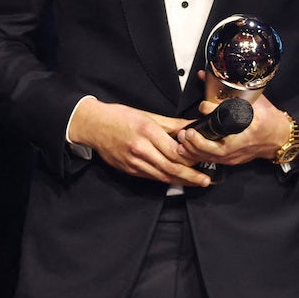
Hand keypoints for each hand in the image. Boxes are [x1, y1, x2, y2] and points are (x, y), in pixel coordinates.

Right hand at [68, 98, 210, 187]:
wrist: (93, 125)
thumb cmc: (119, 117)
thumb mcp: (148, 115)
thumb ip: (172, 124)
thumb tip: (191, 127)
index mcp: (147, 132)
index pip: (174, 151)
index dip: (190, 158)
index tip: (203, 159)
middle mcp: (140, 149)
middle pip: (170, 167)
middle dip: (190, 176)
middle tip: (205, 179)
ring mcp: (133, 162)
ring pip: (161, 176)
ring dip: (180, 181)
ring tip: (195, 182)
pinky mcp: (129, 169)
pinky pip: (151, 177)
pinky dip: (165, 179)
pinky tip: (176, 179)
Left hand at [176, 92, 292, 166]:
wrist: (278, 137)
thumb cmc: (268, 118)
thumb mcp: (255, 99)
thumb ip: (231, 89)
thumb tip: (203, 75)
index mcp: (253, 124)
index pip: (231, 119)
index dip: (214, 111)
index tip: (203, 106)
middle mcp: (244, 142)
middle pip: (218, 148)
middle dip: (199, 142)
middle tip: (186, 133)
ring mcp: (237, 155)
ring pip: (212, 157)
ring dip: (195, 151)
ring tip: (181, 142)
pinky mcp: (232, 160)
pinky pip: (212, 161)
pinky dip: (199, 156)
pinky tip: (187, 151)